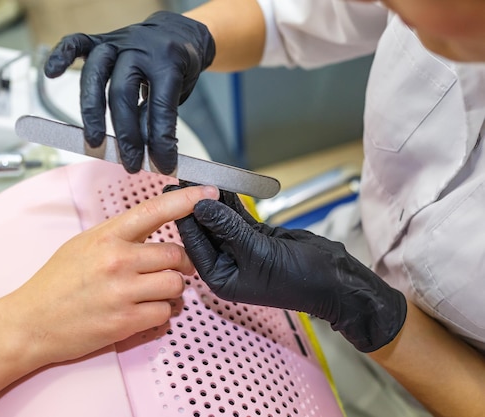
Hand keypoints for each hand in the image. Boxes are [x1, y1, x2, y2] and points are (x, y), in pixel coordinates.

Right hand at [4, 184, 218, 367]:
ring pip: (176, 285)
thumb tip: (152, 227)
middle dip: (180, 264)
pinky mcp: (125, 322)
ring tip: (152, 293)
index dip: (186, 201)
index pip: (154, 210)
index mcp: (106, 236)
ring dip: (171, 291)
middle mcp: (116, 260)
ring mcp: (122, 292)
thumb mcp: (82, 245)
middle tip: (171, 269)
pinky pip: (166, 313)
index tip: (208, 194)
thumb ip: (118, 235)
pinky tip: (143, 311)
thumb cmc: (56, 283)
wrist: (31, 322)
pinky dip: (161, 313)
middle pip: (175, 254)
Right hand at [44, 11, 214, 173]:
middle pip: (122, 93)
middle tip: (130, 163)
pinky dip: (61, 56)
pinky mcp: (101, 39)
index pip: (160, 105)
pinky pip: (76, 43)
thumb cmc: (176, 68)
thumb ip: (155, 116)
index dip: (161, 139)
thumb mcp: (177, 93)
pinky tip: (51, 73)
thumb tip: (142, 149)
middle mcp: (140, 49)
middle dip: (125, 134)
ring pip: (95, 74)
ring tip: (94, 141)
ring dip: (91, 111)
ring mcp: (118, 42)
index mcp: (167, 62)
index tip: (164, 164)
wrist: (178, 33)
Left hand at [172, 189, 406, 352]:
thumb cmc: (300, 279)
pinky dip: (231, 202)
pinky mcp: (255, 238)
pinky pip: (237, 217)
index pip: (195, 244)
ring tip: (200, 175)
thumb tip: (201, 206)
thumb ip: (228, 228)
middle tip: (184, 178)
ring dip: (213, 200)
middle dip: (196, 205)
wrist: (335, 281)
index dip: (185, 217)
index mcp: (221, 278)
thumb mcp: (259, 252)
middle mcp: (227, 265)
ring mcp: (241, 251)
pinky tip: (223, 184)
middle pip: (205, 230)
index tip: (174, 192)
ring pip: (220, 221)